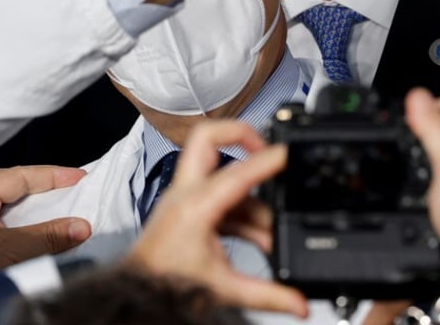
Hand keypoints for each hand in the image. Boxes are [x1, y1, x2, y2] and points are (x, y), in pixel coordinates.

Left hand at [123, 119, 308, 317]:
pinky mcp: (187, 207)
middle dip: (239, 134)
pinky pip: (220, 196)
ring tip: (275, 231)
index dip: (266, 160)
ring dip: (252, 198)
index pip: (236, 173)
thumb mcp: (223, 289)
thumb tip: (300, 304)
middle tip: (267, 147)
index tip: (288, 152)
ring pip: (221, 175)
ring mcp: (184, 197)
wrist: (139, 292)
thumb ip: (266, 296)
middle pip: (206, 139)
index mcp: (194, 206)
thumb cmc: (165, 283)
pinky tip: (261, 237)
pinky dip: (243, 213)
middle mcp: (186, 193)